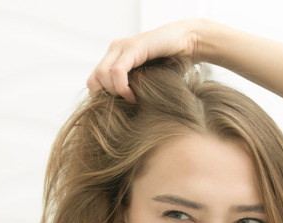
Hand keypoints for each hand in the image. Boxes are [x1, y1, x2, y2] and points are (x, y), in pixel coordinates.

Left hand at [86, 18, 206, 102]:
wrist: (189, 43)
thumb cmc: (171, 65)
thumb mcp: (146, 81)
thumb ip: (132, 89)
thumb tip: (121, 117)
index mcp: (114, 57)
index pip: (93, 81)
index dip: (102, 98)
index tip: (119, 109)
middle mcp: (114, 50)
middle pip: (93, 79)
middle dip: (105, 98)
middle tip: (123, 105)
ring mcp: (122, 47)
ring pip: (101, 75)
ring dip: (114, 93)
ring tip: (131, 100)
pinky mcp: (133, 47)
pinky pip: (118, 71)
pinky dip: (122, 87)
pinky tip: (133, 96)